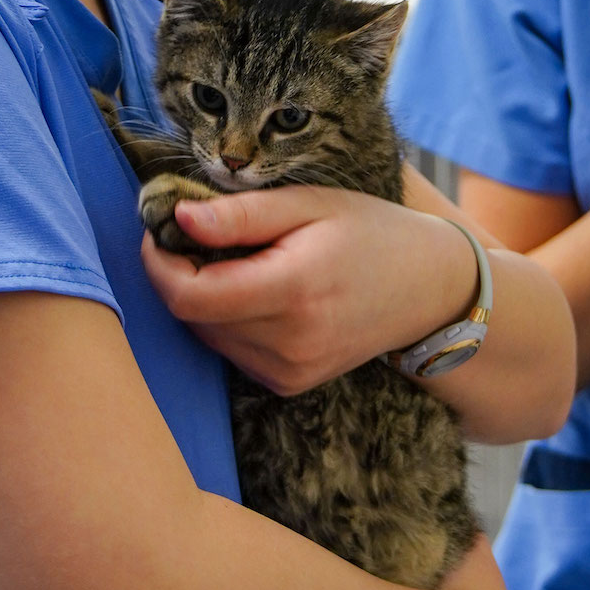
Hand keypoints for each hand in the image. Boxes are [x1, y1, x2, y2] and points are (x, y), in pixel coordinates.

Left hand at [140, 185, 478, 393]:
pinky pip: (231, 351)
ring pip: (207, 335)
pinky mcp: (289, 383)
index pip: (189, 295)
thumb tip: (178, 216)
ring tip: (242, 262)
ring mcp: (290, 371)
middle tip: (203, 234)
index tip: (161, 229)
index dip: (159, 263)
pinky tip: (259, 293)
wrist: (429, 290)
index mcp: (294, 291)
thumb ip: (241, 215)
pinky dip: (228, 320)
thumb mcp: (310, 205)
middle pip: (192, 316)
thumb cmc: (369, 233)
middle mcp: (290, 343)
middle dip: (181, 273)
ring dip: (204, 298)